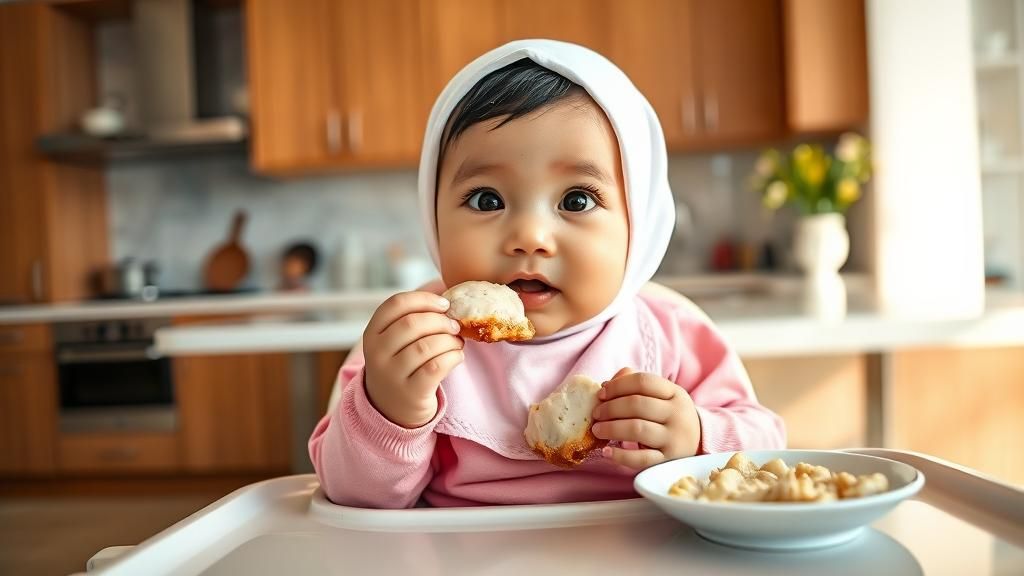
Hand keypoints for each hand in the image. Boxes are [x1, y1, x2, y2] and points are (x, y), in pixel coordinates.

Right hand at [363, 291, 464, 427]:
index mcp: (372, 333)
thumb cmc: (401, 365)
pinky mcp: (411, 393)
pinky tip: (457, 356)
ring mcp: (391, 375)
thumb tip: (450, 303)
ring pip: (426, 346)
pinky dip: (453, 357)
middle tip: (455, 326)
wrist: (392, 409)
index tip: (445, 304)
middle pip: (412, 323)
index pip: (396, 304)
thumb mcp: (394, 342)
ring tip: (457, 342)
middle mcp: (377, 353)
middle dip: (441, 321)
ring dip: (450, 340)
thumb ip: (413, 321)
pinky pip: (437, 367)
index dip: (424, 299)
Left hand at [591, 368, 700, 469]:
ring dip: (611, 428)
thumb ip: (635, 385)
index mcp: (675, 393)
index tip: (601, 393)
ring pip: (637, 429)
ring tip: (597, 430)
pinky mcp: (668, 460)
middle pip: (637, 404)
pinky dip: (620, 456)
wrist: (698, 442)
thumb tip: (606, 384)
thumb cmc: (669, 416)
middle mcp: (677, 414)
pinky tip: (606, 452)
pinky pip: (641, 459)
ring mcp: (674, 438)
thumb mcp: (661, 396)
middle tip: (596, 414)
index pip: (643, 382)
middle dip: (610, 408)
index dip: (617, 386)